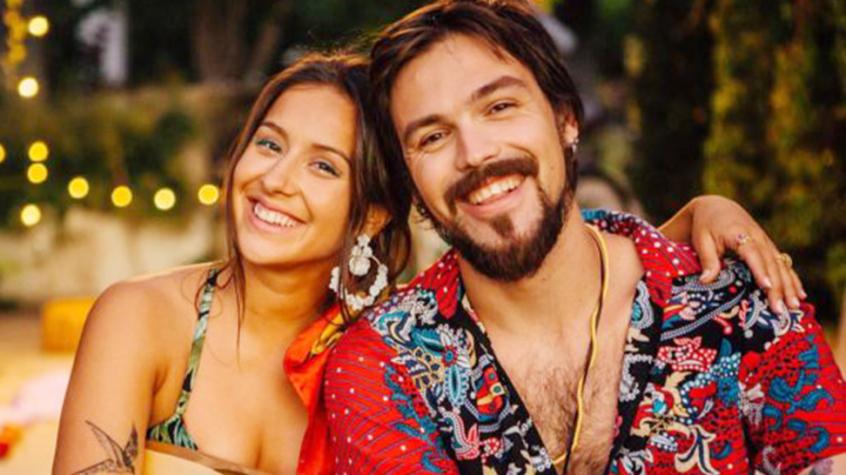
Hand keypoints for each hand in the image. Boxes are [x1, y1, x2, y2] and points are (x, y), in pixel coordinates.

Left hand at [688, 195, 804, 314]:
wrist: (716, 207)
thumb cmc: (705, 225)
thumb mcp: (702, 240)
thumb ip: (707, 260)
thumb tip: (706, 281)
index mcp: (739, 234)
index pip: (752, 253)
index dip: (760, 270)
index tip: (767, 287)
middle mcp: (757, 237)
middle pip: (770, 264)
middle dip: (777, 287)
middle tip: (780, 309)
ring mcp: (766, 242)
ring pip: (780, 265)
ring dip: (788, 286)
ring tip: (794, 306)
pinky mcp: (769, 246)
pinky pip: (783, 264)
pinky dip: (792, 279)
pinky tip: (800, 293)